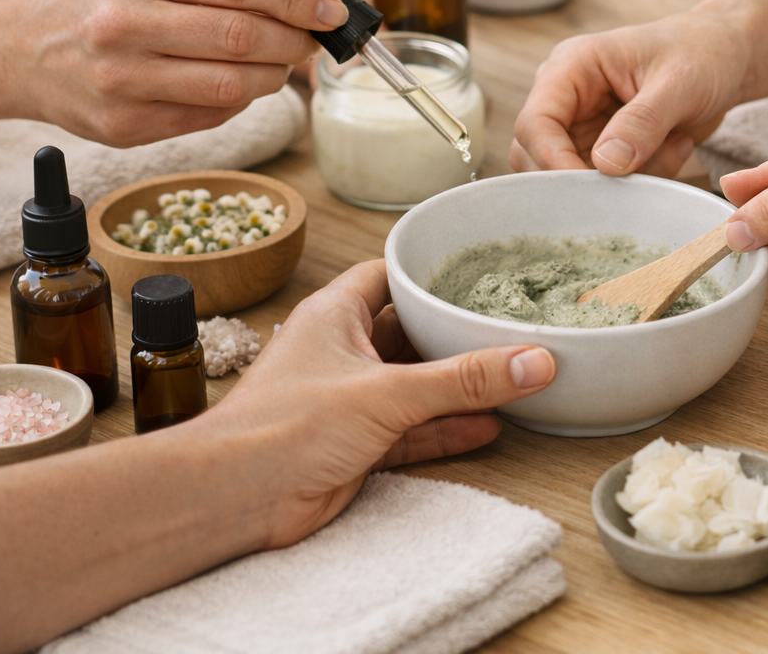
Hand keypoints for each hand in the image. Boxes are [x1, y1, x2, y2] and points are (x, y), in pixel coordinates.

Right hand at [2, 0, 348, 145]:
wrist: (12, 49)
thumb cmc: (96, 1)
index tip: (332, 10)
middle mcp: (123, 22)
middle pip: (241, 37)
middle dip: (294, 42)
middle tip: (312, 41)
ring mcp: (121, 79)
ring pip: (231, 86)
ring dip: (272, 77)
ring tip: (277, 65)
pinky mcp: (122, 125)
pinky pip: (208, 117)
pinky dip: (237, 104)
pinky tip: (235, 87)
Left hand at [198, 260, 556, 549]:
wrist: (236, 496)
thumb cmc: (284, 425)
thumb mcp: (388, 392)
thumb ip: (463, 380)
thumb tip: (532, 361)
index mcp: (335, 314)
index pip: (387, 276)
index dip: (428, 272)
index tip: (475, 271)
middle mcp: (340, 351)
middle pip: (409, 332)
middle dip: (454, 335)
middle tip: (507, 326)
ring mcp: (347, 398)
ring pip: (414, 385)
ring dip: (457, 386)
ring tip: (511, 375)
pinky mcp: (354, 443)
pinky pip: (411, 430)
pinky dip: (445, 428)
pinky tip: (487, 425)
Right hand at [511, 11, 751, 177]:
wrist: (727, 58)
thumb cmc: (703, 52)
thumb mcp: (680, 83)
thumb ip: (643, 121)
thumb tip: (606, 164)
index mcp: (572, 67)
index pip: (535, 122)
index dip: (554, 161)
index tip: (594, 189)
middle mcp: (567, 98)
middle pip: (539, 157)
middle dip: (589, 178)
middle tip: (641, 176)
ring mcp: (583, 127)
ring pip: (573, 178)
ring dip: (624, 181)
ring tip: (671, 148)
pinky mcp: (603, 150)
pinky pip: (606, 184)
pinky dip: (643, 180)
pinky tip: (674, 148)